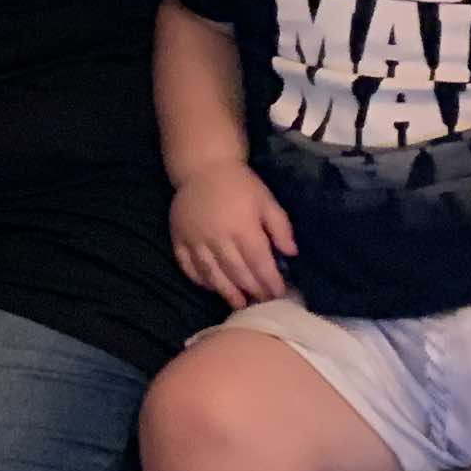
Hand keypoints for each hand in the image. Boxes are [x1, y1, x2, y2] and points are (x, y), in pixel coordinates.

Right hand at [171, 168, 295, 307]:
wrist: (203, 167)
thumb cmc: (240, 184)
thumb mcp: (267, 200)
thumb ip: (280, 227)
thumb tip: (291, 254)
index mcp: (243, 227)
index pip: (259, 262)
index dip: (270, 281)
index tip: (279, 294)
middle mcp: (218, 237)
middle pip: (237, 272)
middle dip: (252, 290)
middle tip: (262, 302)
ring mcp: (196, 240)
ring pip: (212, 274)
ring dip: (226, 292)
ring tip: (239, 304)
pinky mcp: (179, 239)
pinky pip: (188, 266)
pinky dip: (200, 280)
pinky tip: (212, 287)